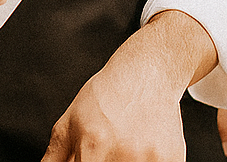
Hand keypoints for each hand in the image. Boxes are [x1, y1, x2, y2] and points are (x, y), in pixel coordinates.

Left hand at [42, 10, 216, 161]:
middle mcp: (122, 155)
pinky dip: (146, 161)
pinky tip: (141, 146)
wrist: (147, 73)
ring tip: (124, 145)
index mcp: (92, 147)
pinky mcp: (172, 159)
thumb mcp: (71, 121)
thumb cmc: (105, 96)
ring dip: (124, 161)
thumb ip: (55, 156)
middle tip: (105, 148)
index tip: (88, 158)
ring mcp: (150, 160)